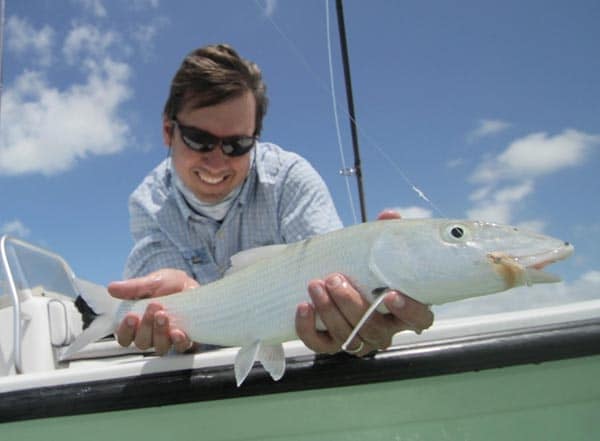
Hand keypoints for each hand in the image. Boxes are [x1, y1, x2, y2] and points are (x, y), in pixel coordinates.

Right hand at [107, 269, 198, 354]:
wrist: (190, 284)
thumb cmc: (168, 284)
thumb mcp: (151, 282)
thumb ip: (133, 287)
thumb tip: (112, 288)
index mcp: (137, 324)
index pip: (124, 337)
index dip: (125, 331)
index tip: (131, 316)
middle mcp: (151, 335)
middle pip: (142, 343)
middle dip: (146, 326)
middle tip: (153, 307)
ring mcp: (168, 338)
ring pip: (159, 347)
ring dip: (160, 333)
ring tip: (163, 315)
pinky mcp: (185, 339)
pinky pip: (181, 347)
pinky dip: (178, 341)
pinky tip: (177, 333)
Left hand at [294, 210, 434, 355]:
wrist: (337, 276)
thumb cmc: (366, 266)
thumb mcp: (378, 250)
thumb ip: (387, 234)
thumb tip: (389, 216)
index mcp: (405, 309)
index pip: (420, 321)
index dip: (409, 312)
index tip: (390, 294)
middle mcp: (384, 330)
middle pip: (375, 330)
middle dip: (351, 305)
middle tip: (333, 279)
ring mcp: (358, 340)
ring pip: (347, 337)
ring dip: (329, 311)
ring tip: (315, 284)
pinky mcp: (332, 344)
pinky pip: (320, 346)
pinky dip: (308, 329)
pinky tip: (303, 307)